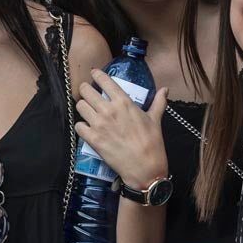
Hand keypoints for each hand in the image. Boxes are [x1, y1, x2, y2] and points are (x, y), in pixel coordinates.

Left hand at [74, 71, 168, 188]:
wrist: (145, 168)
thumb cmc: (152, 143)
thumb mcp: (155, 120)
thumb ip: (158, 102)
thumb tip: (165, 90)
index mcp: (124, 103)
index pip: (104, 81)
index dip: (96, 75)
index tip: (93, 74)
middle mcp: (109, 110)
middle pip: (86, 91)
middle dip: (85, 89)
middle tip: (86, 92)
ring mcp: (99, 125)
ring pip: (80, 106)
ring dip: (82, 106)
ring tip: (86, 109)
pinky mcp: (93, 139)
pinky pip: (78, 126)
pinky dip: (81, 125)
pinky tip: (86, 127)